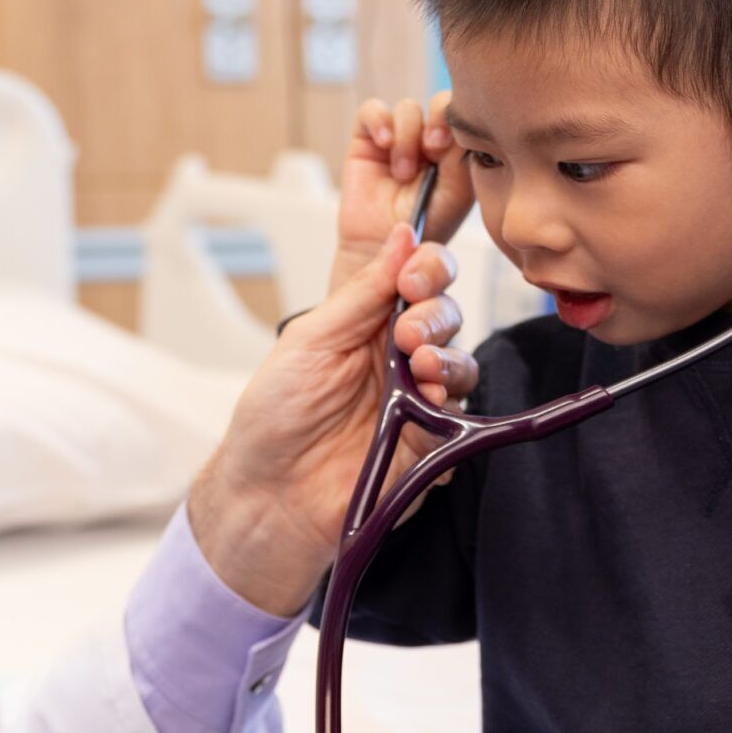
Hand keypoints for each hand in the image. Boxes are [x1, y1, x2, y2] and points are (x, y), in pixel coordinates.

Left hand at [187, 223, 476, 615]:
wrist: (270, 494)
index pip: (416, 278)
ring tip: (419, 366)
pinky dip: (449, 398)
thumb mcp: (310, 340)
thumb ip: (361, 292)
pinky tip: (426, 399)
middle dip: (435, 313)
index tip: (414, 276)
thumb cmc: (275, 417)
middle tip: (407, 332)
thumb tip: (401, 238)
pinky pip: (461, 413)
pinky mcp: (431, 440)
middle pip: (445, 314)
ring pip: (461, 361)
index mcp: (366, 323)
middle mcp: (397, 356)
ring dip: (447, 356)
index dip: (426, 268)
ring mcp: (417, 398)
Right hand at [326, 92, 478, 297]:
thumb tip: (459, 130)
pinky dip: (378, 121)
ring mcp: (400, 139)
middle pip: (440, 101)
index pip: (466, 116)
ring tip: (403, 172)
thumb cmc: (422, 231)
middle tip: (433, 148)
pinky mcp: (368, 140)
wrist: (382, 253)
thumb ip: (462, 162)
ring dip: (406, 136)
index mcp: (458, 153)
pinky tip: (383, 145)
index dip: (459, 122)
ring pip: (408, 108)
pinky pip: (372, 110)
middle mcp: (431, 142)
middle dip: (437, 119)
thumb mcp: (453, 197)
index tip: (448, 148)